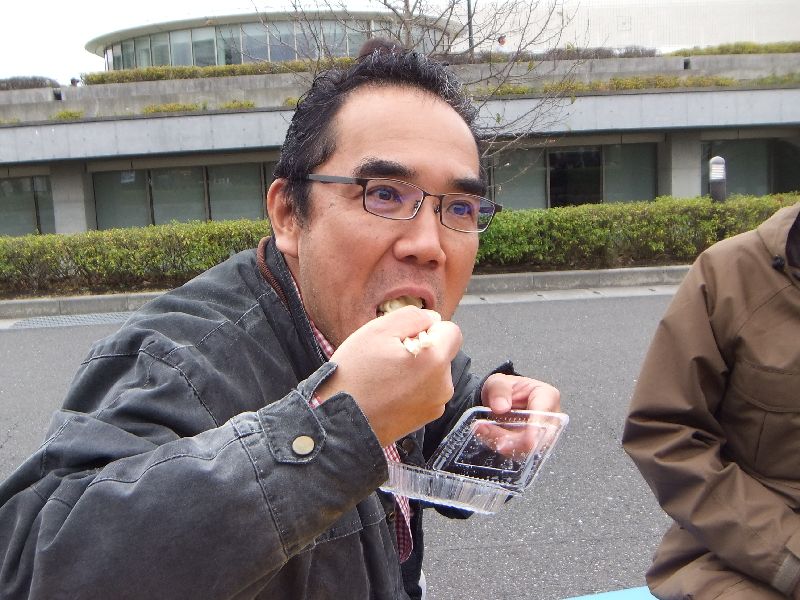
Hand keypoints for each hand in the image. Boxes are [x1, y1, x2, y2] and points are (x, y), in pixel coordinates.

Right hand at [316, 306, 462, 446]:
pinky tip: (388, 393)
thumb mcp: (378, 331)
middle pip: (442, 354)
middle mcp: (443, 386)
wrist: (339, 423)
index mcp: (435, 361)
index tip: (404, 338)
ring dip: (416, 370)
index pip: (451, 331)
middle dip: (421, 350)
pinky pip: (425, 393)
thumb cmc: (355, 375)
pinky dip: (412, 389)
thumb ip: (413, 317)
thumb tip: (433, 319)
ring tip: (385, 377)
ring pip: (433, 374)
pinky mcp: (425, 419)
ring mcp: (435, 405)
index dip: (428, 328)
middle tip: (389, 358)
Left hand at [477, 374, 562, 455]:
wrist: (499, 400)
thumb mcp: (498, 382)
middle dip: (514, 440)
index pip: (545, 414)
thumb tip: (501, 407)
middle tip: (489, 432)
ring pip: (526, 448)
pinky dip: (499, 445)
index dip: (536, 428)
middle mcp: (549, 419)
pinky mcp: (527, 446)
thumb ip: (499, 390)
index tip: (528, 441)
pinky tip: (486, 434)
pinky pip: (516, 452)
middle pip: (539, 438)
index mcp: (547, 396)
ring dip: (502, 443)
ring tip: (483, 429)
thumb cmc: (505, 389)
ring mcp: (540, 435)